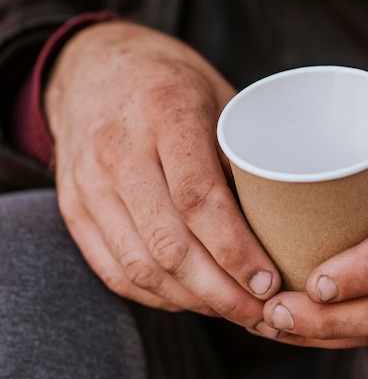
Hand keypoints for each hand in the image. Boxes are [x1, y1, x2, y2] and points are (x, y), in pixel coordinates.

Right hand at [46, 21, 280, 329]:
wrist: (90, 65)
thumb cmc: (169, 81)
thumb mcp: (217, 96)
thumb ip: (243, 151)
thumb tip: (282, 216)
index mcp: (166, 115)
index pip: (199, 198)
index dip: (236, 250)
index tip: (268, 282)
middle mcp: (120, 152)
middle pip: (170, 245)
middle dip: (220, 291)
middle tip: (259, 312)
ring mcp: (89, 183)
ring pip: (139, 265)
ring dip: (191, 300)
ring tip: (232, 312)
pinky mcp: (74, 207)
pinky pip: (112, 269)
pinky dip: (154, 294)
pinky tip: (189, 299)